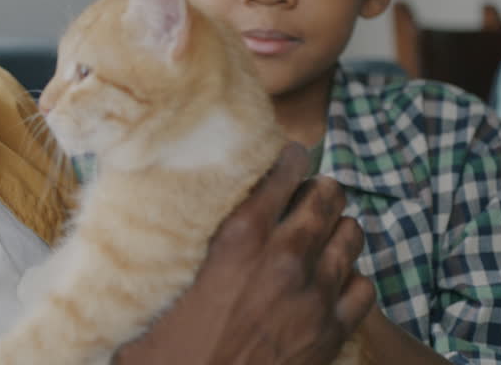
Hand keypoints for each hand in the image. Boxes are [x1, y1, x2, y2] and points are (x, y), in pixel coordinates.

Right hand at [116, 143, 373, 364]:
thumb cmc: (172, 348)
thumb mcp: (161, 288)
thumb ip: (168, 252)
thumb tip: (138, 224)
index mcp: (239, 239)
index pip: (282, 173)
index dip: (290, 158)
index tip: (290, 155)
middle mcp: (283, 258)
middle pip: (326, 197)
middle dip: (322, 189)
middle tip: (312, 192)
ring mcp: (314, 294)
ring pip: (351, 236)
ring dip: (340, 230)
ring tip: (327, 232)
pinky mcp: (332, 330)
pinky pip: (363, 287)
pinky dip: (353, 280)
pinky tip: (336, 282)